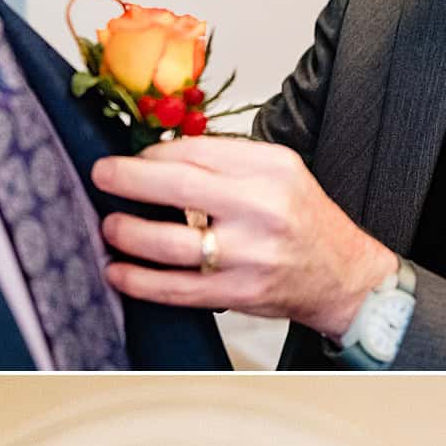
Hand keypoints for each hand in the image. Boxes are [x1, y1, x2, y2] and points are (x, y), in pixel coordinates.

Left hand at [91, 137, 397, 335]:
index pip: (194, 152)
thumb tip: (163, 153)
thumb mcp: (282, 170)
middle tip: (101, 176)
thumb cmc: (307, 221)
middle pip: (177, 188)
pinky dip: (141, 282)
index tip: (132, 159)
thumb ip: (228, 157)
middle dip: (126, 180)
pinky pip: (179, 289)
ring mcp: (249, 256)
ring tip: (111, 227)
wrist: (344, 276)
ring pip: (170, 243)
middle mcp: (260, 211)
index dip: (151, 154)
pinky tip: (119, 273)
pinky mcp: (240, 293)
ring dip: (128, 233)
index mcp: (269, 172)